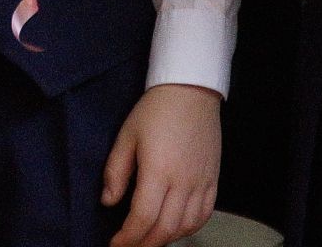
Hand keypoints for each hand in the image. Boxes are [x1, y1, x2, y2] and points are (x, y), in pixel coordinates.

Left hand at [101, 83, 221, 246]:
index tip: (115, 244)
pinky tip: (175, 229)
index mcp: (159, 170)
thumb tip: (108, 201)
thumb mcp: (126, 136)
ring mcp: (202, 182)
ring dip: (166, 239)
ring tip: (148, 239)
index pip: (143, 218)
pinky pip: (204, 215)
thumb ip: (116, 172)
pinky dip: (189, 228)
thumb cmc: (156, 110)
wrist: (191, 90)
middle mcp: (183, 181)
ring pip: (186, 226)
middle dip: (144, 244)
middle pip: (165, 229)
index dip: (127, 237)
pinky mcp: (213, 179)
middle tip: (129, 246)